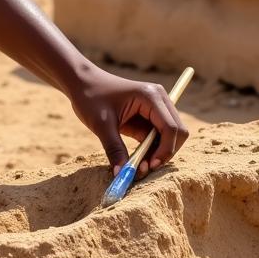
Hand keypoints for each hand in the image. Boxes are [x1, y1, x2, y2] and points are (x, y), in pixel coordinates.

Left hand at [67, 66, 188, 176]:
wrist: (81, 82)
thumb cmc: (90, 97)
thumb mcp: (100, 124)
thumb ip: (114, 149)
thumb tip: (122, 175)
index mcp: (150, 96)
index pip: (171, 128)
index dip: (165, 150)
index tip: (148, 166)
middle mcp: (158, 100)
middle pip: (177, 133)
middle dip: (164, 153)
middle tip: (143, 169)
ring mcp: (155, 108)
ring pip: (169, 138)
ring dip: (157, 154)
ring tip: (136, 167)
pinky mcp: (148, 117)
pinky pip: (157, 139)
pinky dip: (150, 151)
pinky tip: (136, 161)